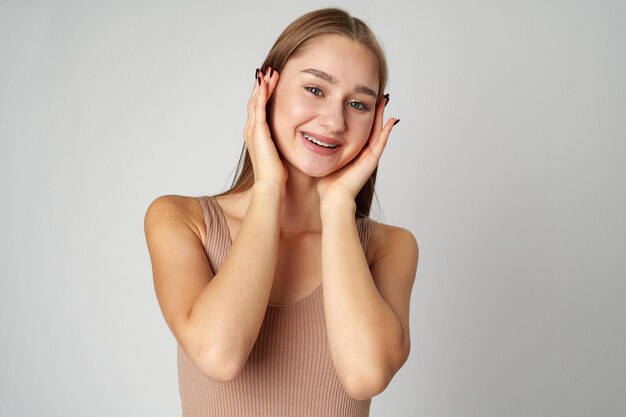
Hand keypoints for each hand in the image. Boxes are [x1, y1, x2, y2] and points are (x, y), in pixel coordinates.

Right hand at [244, 67, 285, 187]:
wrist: (272, 185)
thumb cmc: (278, 175)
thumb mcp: (281, 154)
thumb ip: (283, 143)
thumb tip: (296, 139)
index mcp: (257, 136)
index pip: (259, 110)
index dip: (264, 95)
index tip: (272, 83)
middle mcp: (251, 131)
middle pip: (254, 102)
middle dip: (262, 86)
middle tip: (269, 71)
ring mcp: (253, 130)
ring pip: (255, 101)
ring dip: (262, 85)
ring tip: (269, 72)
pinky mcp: (258, 131)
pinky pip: (258, 107)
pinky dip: (262, 93)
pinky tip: (266, 82)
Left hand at [317, 94, 398, 203]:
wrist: (333, 198)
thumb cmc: (326, 184)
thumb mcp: (323, 159)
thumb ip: (321, 148)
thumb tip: (309, 135)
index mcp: (353, 152)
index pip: (360, 129)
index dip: (362, 114)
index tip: (361, 100)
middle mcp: (363, 154)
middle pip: (372, 127)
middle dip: (374, 111)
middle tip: (377, 96)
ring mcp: (369, 157)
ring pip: (379, 132)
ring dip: (382, 117)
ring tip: (384, 101)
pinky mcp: (372, 161)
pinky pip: (381, 143)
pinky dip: (387, 132)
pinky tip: (391, 121)